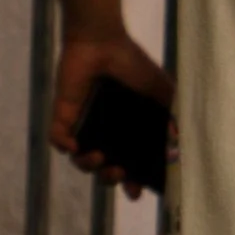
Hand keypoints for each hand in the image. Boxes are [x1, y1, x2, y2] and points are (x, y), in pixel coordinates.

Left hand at [51, 28, 171, 190]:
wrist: (103, 41)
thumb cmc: (132, 63)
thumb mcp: (161, 90)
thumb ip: (171, 115)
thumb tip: (178, 142)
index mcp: (127, 130)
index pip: (131, 164)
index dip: (133, 182)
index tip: (137, 193)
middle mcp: (105, 132)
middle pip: (104, 169)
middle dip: (110, 178)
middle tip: (119, 172)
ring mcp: (83, 125)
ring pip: (80, 160)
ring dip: (88, 166)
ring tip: (98, 157)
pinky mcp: (63, 115)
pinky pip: (57, 140)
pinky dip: (64, 146)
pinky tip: (74, 145)